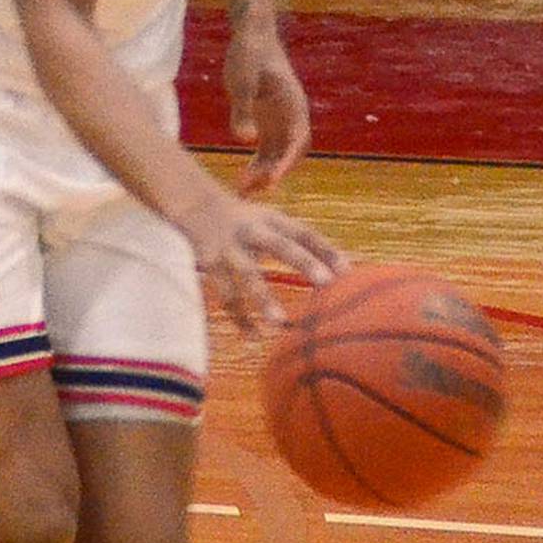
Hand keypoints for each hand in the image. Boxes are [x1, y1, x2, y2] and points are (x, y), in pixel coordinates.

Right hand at [185, 189, 346, 332]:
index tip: (348, 272)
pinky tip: (253, 337)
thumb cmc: (245, 222)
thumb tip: (347, 271)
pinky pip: (226, 294)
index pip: (304, 233)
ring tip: (279, 322)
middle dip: (303, 262)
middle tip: (326, 282)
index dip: (326, 250)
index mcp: (272, 220)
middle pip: (280, 245)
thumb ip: (301, 243)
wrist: (195, 205)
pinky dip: (239, 317)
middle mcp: (252, 230)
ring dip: (263, 298)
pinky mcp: (210, 263)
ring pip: (248, 274)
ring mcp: (229, 247)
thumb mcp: (270, 223)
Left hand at [223, 28, 310, 193]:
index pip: (295, 141)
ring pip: (278, 156)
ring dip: (264, 174)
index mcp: (293, 106)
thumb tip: (244, 139)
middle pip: (289, 154)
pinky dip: (257, 166)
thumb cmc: (249, 55)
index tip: (270, 180)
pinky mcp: (269, 123)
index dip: (284, 162)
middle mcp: (293, 117)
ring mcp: (283, 121)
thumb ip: (242, 109)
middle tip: (249, 191)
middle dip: (272, 174)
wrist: (252, 38)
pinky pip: (267, 151)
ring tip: (243, 193)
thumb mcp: (242, 81)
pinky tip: (242, 180)